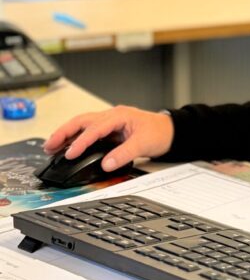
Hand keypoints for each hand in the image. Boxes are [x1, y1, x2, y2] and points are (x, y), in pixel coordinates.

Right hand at [44, 106, 174, 171]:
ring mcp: (109, 121)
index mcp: (119, 116)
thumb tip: (106, 164)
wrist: (170, 130)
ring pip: (82, 124)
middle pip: (81, 121)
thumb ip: (124, 154)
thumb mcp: (144, 143)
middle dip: (63, 132)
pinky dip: (75, 137)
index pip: (95, 128)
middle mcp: (111, 116)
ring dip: (66, 134)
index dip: (81, 142)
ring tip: (51, 146)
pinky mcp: (109, 129)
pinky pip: (87, 130)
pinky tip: (67, 145)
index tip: (70, 153)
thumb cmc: (159, 132)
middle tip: (49, 145)